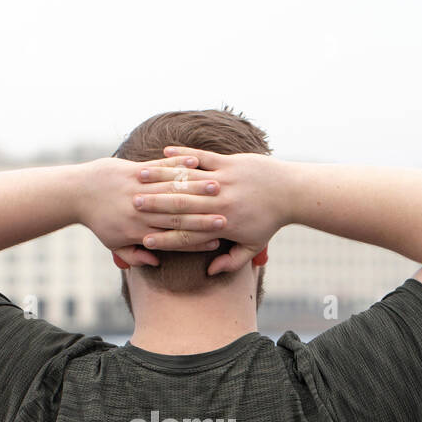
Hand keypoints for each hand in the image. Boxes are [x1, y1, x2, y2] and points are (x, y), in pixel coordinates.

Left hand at [76, 156, 227, 267]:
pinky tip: (196, 163)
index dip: (198, 238)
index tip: (218, 237)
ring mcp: (138, 189)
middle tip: (228, 215)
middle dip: (204, 215)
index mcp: (138, 231)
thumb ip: (135, 256)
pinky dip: (178, 164)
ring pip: (172, 190)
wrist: (79, 192)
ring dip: (196, 188)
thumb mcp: (114, 244)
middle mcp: (141, 211)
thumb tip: (155, 262)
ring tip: (219, 186)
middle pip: (178, 215)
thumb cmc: (98, 220)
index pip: (175, 236)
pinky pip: (160, 167)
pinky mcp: (134, 170)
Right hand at [132, 146, 293, 272]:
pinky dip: (182, 154)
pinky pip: (201, 156)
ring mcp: (225, 179)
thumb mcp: (252, 246)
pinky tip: (165, 151)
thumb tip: (211, 271)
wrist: (290, 192)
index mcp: (223, 224)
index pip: (187, 233)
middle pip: (181, 205)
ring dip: (162, 178)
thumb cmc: (269, 222)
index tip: (143, 238)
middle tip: (131, 204)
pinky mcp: (230, 162)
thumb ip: (231, 262)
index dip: (164, 237)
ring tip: (140, 177)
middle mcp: (221, 202)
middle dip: (154, 205)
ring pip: (187, 179)